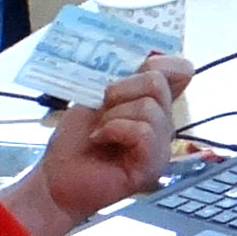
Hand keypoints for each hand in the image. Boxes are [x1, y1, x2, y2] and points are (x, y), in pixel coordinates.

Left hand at [37, 55, 181, 222]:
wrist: (56, 179)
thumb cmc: (75, 141)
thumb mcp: (97, 97)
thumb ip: (126, 78)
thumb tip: (154, 56)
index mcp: (153, 104)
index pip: (181, 70)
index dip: (160, 63)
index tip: (130, 71)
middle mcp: (163, 124)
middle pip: (158, 83)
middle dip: (122, 89)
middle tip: (102, 109)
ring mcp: (160, 147)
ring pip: (150, 108)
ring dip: (114, 115)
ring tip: (99, 131)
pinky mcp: (152, 167)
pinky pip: (143, 132)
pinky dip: (115, 129)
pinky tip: (100, 139)